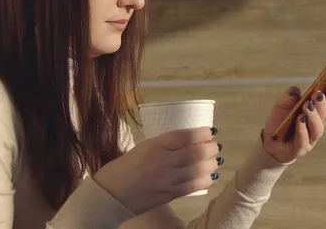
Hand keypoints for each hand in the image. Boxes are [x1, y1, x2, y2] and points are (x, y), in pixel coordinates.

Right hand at [92, 126, 221, 214]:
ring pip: (197, 170)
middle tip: (215, 147)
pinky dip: (205, 180)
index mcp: (154, 145)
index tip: (210, 131)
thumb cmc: (126, 167)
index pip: (184, 136)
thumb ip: (166, 144)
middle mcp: (162, 161)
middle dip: (211, 149)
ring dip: (211, 165)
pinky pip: (192, 187)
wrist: (111, 193)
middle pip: (195, 153)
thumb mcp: (144, 147)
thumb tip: (192, 141)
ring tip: (214, 161)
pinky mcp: (168, 195)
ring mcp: (166, 179)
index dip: (201, 133)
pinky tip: (209, 176)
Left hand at [262, 73, 325, 162]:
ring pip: (318, 128)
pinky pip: (303, 139)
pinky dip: (302, 128)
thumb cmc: (281, 121)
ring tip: (307, 105)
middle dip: (322, 103)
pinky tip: (300, 119)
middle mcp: (317, 125)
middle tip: (317, 94)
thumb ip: (289, 96)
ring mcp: (311, 138)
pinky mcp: (301, 148)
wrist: (270, 142)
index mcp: (316, 112)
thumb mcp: (282, 104)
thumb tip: (296, 92)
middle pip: (325, 114)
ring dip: (314, 115)